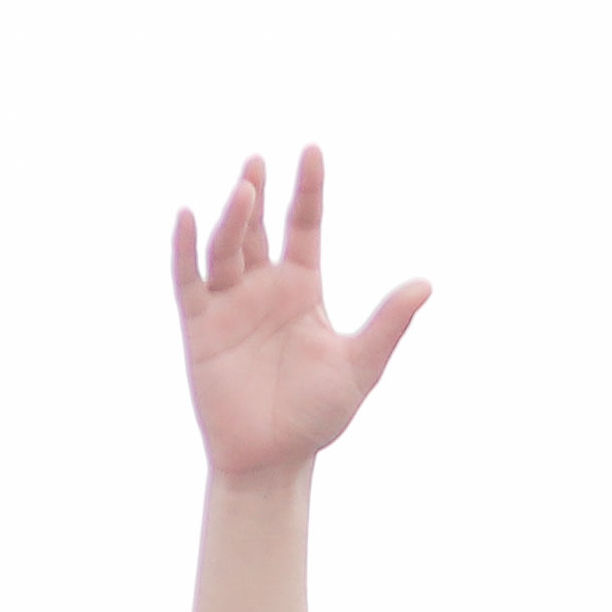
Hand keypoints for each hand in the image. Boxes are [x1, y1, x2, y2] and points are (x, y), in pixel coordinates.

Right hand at [172, 149, 426, 489]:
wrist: (273, 461)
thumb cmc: (317, 416)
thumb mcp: (360, 366)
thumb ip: (388, 325)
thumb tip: (426, 283)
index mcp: (302, 287)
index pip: (304, 225)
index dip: (308, 190)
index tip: (312, 151)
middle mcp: (264, 287)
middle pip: (258, 228)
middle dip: (257, 194)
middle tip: (259, 161)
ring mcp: (230, 305)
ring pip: (227, 248)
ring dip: (233, 218)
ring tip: (244, 187)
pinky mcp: (201, 328)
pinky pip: (190, 281)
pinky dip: (186, 250)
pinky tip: (187, 217)